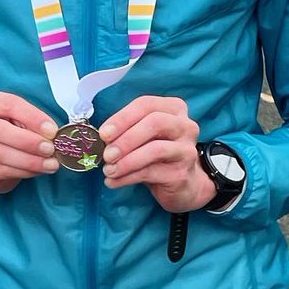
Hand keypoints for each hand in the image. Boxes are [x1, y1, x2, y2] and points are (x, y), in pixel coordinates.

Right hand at [0, 89, 58, 193]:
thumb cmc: (9, 126)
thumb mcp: (19, 116)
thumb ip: (32, 120)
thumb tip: (51, 134)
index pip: (8, 104)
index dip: (32, 117)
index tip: (51, 130)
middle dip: (28, 141)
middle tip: (50, 148)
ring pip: (0, 154)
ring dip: (30, 160)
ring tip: (50, 164)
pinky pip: (3, 171)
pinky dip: (25, 171)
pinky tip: (39, 170)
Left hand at [98, 96, 215, 212]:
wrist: (185, 184)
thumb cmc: (159, 154)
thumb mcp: (145, 136)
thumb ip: (128, 131)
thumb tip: (102, 138)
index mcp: (174, 108)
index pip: (146, 105)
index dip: (122, 118)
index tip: (104, 134)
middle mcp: (185, 126)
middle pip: (154, 123)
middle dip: (126, 139)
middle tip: (107, 154)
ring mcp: (186, 149)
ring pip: (155, 149)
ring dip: (126, 161)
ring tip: (109, 171)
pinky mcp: (182, 173)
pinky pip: (151, 172)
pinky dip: (128, 177)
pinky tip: (114, 181)